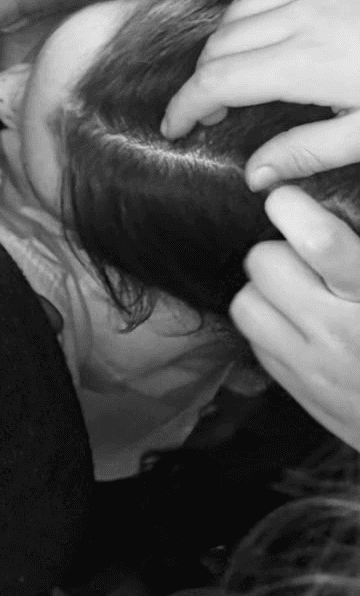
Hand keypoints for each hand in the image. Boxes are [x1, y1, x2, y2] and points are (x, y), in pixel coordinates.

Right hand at [162, 0, 359, 184]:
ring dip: (223, 45)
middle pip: (219, 45)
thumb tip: (255, 174)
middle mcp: (298, 16)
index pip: (217, 83)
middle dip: (203, 81)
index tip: (174, 128)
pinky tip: (263, 31)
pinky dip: (252, 10)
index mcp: (304, 64)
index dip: (185, 106)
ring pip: (238, 12)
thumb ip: (308, 152)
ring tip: (234, 77)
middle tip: (212, 115)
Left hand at [231, 185, 359, 449]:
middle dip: (279, 249)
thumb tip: (335, 205)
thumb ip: (357, 251)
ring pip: (247, 303)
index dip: (292, 207)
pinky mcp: (300, 393)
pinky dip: (270, 327)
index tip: (292, 202)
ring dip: (265, 290)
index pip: (317, 240)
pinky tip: (301, 327)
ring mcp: (314, 369)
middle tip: (307, 258)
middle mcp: (340, 334)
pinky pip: (255, 343)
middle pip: (264, 263)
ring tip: (299, 292)